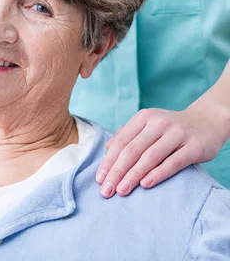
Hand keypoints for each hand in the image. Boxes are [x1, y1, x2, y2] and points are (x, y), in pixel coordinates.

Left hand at [96, 107, 224, 197]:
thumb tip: (107, 148)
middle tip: (106, 190)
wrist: (207, 122)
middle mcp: (158, 123)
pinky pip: (172, 162)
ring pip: (149, 157)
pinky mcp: (193, 147)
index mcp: (144, 117)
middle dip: (116, 171)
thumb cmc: (171, 128)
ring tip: (121, 190)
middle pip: (132, 150)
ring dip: (133, 175)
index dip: (108, 161)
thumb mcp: (148, 125)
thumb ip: (128, 134)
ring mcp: (176, 134)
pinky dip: (157, 174)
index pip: (121, 142)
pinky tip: (145, 184)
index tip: (99, 179)